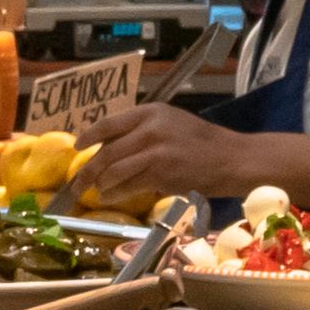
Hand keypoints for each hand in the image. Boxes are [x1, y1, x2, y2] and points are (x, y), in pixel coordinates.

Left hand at [78, 105, 244, 206]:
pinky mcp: (161, 173)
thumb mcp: (171, 124)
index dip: (89, 135)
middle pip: (108, 151)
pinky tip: (110, 197)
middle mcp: (151, 128)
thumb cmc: (203, 143)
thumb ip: (143, 130)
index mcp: (151, 112)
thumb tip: (110, 147)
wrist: (231, 158)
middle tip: (78, 183)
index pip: (110, 123)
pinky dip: (116, 193)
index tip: (78, 146)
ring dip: (101, 184)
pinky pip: (128, 185)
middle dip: (88, 170)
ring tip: (96, 191)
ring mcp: (156, 151)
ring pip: (115, 170)